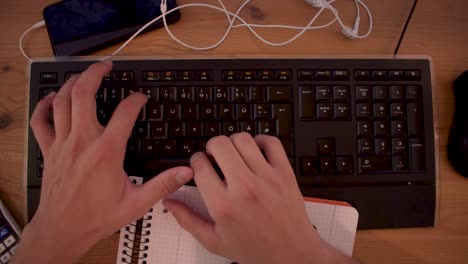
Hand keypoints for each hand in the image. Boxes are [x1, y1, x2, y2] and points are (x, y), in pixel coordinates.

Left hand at [12, 61, 192, 263]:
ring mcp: (63, 144)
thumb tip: (186, 172)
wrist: (63, 230)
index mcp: (106, 152)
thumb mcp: (137, 203)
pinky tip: (51, 99)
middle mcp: (82, 141)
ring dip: (73, 83)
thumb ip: (163, 185)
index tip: (141, 98)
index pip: (125, 112)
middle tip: (107, 66)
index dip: (136, 100)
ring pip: (62, 101)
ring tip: (84, 74)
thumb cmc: (96, 217)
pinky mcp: (49, 151)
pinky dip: (44, 106)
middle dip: (96, 74)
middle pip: (84, 94)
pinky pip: (41, 121)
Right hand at [164, 133, 356, 263]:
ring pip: (243, 139)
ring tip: (234, 155)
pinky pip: (271, 142)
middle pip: (219, 144)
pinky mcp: (284, 173)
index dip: (195, 162)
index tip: (200, 166)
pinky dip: (260, 141)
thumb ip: (188, 220)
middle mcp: (244, 187)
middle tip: (215, 157)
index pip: (199, 165)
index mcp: (223, 205)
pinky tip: (255, 152)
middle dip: (211, 147)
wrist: (292, 254)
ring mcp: (266, 178)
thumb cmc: (255, 250)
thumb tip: (170, 202)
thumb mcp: (215, 241)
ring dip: (233, 143)